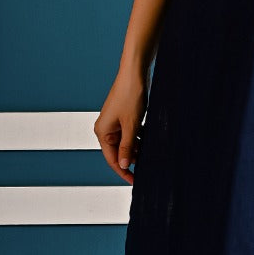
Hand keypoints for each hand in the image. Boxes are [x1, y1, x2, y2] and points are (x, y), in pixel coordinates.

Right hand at [94, 69, 148, 183]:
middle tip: (147, 166)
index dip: (123, 171)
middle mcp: (105, 128)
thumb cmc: (130, 95)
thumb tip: (123, 165)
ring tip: (151, 153)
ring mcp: (114, 123)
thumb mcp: (131, 125)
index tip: (135, 181)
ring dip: (137, 148)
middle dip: (132, 158)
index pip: (112, 159)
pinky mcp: (123, 117)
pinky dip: (139, 138)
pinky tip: (150, 140)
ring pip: (126, 143)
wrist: (135, 73)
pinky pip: (130, 133)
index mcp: (102, 132)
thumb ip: (127, 147)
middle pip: (119, 152)